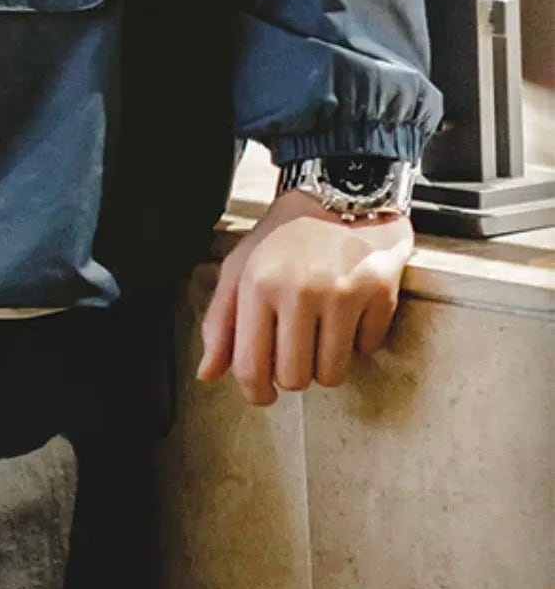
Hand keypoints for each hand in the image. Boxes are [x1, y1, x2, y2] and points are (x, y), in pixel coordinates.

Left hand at [196, 189, 412, 404]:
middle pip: (295, 378)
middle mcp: (299, 291)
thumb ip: (220, 322)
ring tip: (320, 329)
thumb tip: (209, 373)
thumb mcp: (240, 268)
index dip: (256, 392)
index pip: (251, 367)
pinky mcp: (379, 294)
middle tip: (295, 349)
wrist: (339, 194)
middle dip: (293, 374)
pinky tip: (348, 310)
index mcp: (257, 285)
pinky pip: (366, 349)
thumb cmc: (283, 237)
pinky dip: (357, 339)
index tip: (262, 394)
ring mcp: (342, 294)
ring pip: (332, 374)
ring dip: (325, 362)